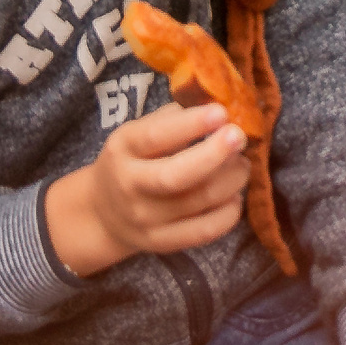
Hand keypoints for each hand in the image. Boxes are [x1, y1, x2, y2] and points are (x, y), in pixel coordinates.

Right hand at [43, 103, 248, 276]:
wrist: (103, 213)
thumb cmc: (131, 161)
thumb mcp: (137, 133)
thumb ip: (172, 118)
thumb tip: (218, 101)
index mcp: (123, 149)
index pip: (157, 136)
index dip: (192, 124)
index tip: (222, 112)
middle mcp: (130, 186)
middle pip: (177, 176)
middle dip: (215, 155)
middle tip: (240, 137)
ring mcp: (145, 219)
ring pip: (198, 201)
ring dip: (231, 179)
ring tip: (242, 164)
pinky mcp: (162, 243)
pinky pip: (204, 231)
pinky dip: (229, 212)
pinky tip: (234, 195)